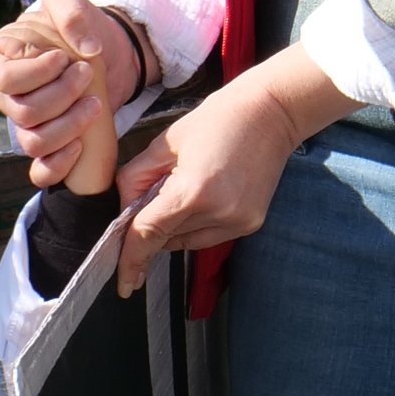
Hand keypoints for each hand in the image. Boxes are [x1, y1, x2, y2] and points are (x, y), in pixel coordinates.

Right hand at [0, 0, 146, 188]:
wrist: (112, 54)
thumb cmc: (84, 28)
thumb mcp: (74, 3)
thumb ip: (68, 12)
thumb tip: (71, 48)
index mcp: (10, 66)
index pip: (7, 79)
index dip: (37, 72)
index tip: (66, 58)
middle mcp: (15, 100)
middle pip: (22, 112)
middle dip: (60, 94)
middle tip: (86, 74)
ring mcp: (31, 128)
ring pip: (33, 142)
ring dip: (68, 125)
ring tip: (95, 103)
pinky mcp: (52, 151)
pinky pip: (40, 172)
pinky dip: (57, 165)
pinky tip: (80, 145)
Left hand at [113, 43, 347, 294]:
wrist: (271, 112)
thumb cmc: (218, 119)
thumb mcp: (165, 143)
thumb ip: (136, 180)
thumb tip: (123, 212)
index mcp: (192, 191)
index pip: (149, 234)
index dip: (131, 258)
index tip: (123, 282)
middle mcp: (218, 214)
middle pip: (167, 238)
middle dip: (153, 222)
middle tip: (160, 188)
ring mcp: (238, 222)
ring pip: (186, 242)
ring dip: (175, 226)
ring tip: (188, 186)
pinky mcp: (250, 224)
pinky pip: (209, 237)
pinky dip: (196, 224)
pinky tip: (205, 194)